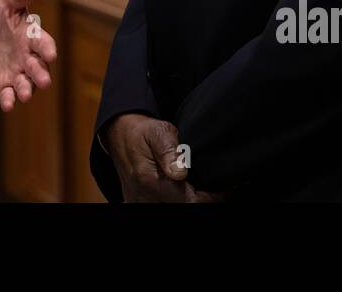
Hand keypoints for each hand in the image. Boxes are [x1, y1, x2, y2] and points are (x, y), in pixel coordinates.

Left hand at [0, 0, 56, 111]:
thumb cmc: (0, 16)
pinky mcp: (4, 83)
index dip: (47, 48)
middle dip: (41, 74)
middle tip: (44, 82)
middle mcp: (29, 57)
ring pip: (26, 84)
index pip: (43, 43)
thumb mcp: (7, 0)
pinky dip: (9, 100)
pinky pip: (9, 94)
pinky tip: (7, 105)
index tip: (50, 54)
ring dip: (26, 90)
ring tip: (25, 95)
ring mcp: (18, 72)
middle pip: (38, 67)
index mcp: (32, 36)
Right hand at [102, 113, 222, 201]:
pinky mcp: (136, 205)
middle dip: (200, 200)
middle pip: (184, 209)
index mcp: (150, 181)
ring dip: (186, 201)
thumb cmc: (144, 133)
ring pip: (173, 209)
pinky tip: (180, 191)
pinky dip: (174, 201)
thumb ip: (170, 151)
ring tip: (194, 188)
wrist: (120, 137)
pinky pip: (162, 207)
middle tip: (209, 188)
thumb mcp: (159, 131)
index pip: (191, 203)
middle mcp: (143, 198)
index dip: (210, 199)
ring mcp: (138, 204)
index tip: (220, 189)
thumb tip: (181, 172)